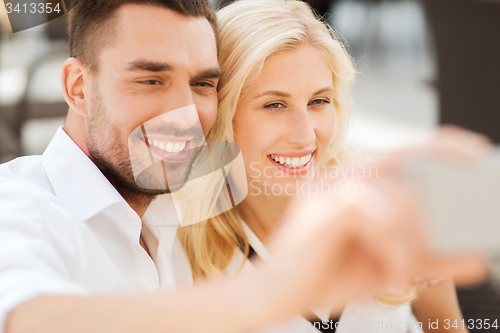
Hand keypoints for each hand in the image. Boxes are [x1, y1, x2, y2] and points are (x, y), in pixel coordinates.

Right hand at [253, 125, 489, 319]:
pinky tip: (387, 274)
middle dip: (425, 223)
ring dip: (409, 244)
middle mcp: (340, 176)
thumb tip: (475, 259)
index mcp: (351, 181)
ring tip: (398, 275)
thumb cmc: (325, 274)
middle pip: (406, 177)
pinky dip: (392, 250)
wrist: (274, 294)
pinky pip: (378, 217)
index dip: (439, 147)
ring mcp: (330, 187)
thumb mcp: (385, 264)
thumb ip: (427, 257)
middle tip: (421, 261)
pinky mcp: (323, 206)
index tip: (474, 152)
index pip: (403, 152)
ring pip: (397, 199)